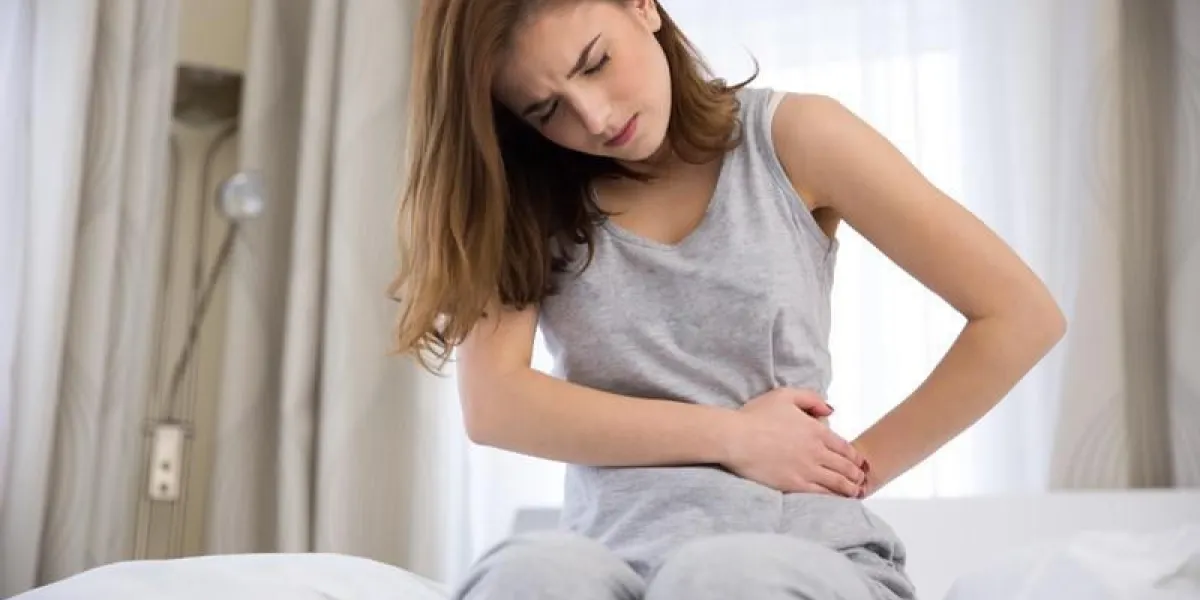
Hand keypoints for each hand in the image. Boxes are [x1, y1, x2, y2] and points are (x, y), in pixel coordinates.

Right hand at [722, 387, 868, 496]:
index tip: (860, 463)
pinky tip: (837, 500)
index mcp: (816, 430)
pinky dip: (833, 497)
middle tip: (861, 480)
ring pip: (837, 482)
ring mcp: (807, 470)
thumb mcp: (785, 395)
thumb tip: (829, 409)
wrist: (736, 438)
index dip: (854, 457)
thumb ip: (811, 399)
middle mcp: (816, 451)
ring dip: (850, 488)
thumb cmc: (756, 415)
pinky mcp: (794, 484)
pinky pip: (820, 493)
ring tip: (856, 492)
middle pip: (844, 466)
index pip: (844, 447)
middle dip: (856, 475)